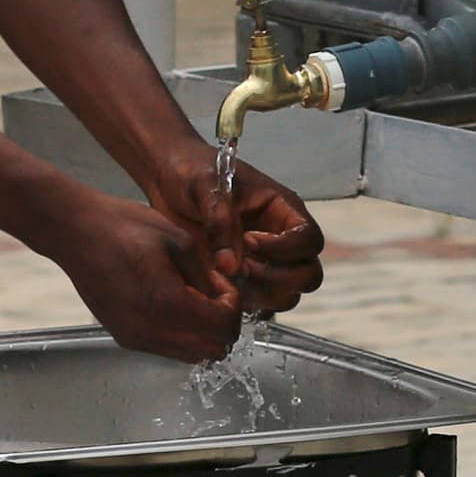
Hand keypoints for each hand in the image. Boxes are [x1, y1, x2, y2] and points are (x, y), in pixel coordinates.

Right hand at [58, 195, 243, 361]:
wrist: (77, 232)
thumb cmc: (123, 227)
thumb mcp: (179, 240)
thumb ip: (206, 275)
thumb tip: (220, 295)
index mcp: (168, 305)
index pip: (222, 328)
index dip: (232, 305)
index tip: (223, 284)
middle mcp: (150, 331)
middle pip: (210, 350)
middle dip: (222, 323)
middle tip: (215, 293)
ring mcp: (134, 338)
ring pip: (189, 355)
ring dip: (202, 331)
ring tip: (193, 296)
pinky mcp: (123, 336)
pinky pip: (166, 347)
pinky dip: (181, 333)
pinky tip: (172, 301)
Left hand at [159, 158, 327, 317]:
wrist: (166, 179)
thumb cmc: (192, 170)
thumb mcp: (205, 186)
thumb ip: (220, 222)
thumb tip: (232, 265)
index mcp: (281, 209)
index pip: (309, 238)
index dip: (285, 247)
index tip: (248, 239)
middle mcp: (280, 239)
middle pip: (308, 274)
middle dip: (279, 277)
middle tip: (241, 266)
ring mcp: (263, 263)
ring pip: (287, 295)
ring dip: (262, 294)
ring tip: (228, 277)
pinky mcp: (242, 280)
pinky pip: (260, 306)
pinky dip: (245, 304)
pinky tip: (220, 286)